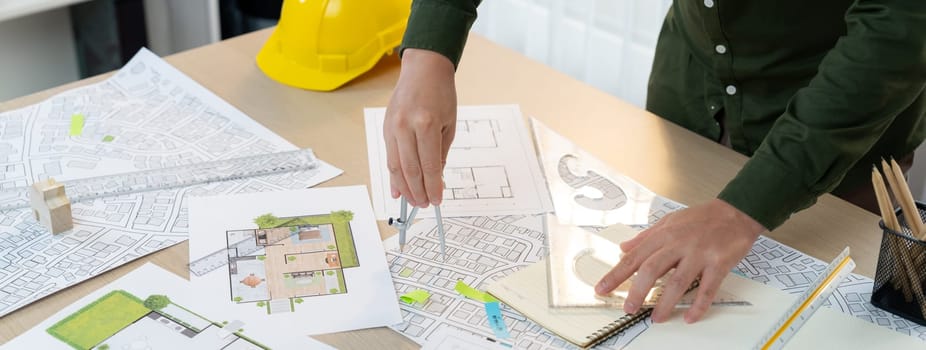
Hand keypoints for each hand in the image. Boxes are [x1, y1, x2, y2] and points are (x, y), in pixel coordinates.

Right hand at [383, 49, 456, 206]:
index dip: (433, 186)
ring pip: (396, 166)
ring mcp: (392, 127)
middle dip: (418, 191)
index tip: (437, 200)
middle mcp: (406, 126)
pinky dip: (393, 175)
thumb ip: (441, 152)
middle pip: (410, 169)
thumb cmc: (441, 93)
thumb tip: (436, 178)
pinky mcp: (385, 128)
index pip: (430, 165)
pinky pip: (389, 157)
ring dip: (404, 188)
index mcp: (426, 124)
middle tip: (424, 205)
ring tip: (412, 202)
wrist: (424, 69)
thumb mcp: (449, 124)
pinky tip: (397, 189)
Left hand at [595, 198, 765, 322]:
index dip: (616, 274)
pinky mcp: (719, 263)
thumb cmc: (702, 218)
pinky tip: (690, 317)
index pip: (634, 257)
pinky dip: (698, 305)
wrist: (736, 212)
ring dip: (665, 303)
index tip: (602, 288)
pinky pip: (707, 288)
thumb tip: (623, 247)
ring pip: (678, 281)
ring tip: (656, 318)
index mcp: (664, 234)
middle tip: (628, 308)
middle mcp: (679, 244)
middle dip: (637, 291)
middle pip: (652, 269)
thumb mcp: (668, 221)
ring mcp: (699, 254)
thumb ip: (645, 237)